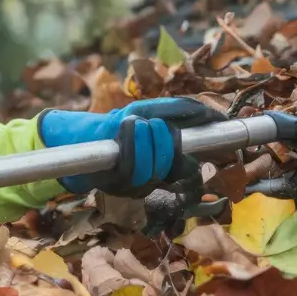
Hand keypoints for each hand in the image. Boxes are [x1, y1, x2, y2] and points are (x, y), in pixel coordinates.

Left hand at [36, 97, 218, 196]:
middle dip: (163, 134)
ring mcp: (134, 185)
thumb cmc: (116, 126)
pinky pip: (131, 164)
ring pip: (153, 163)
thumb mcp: (148, 111)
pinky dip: (129, 136)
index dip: (206, 146)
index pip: (191, 165)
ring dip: (144, 134)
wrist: (77, 139)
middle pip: (172, 159)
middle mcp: (152, 181)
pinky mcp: (114, 185)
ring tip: (134, 122)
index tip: (219, 126)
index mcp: (165, 167)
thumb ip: (177, 110)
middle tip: (149, 122)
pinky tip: (124, 124)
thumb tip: (209, 113)